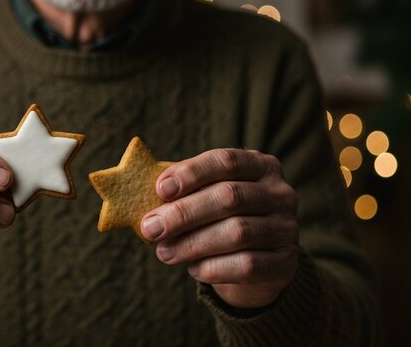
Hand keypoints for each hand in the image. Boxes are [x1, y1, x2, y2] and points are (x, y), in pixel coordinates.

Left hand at [141, 149, 298, 308]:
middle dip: (183, 213)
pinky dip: (213, 268)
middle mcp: (281, 193)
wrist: (254, 264)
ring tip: (164, 252)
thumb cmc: (219, 220)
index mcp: (261, 165)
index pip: (226, 161)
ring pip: (237, 233)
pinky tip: (193, 269)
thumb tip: (143, 199)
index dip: (192, 173)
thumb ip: (182, 193)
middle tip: (150, 228)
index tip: (160, 189)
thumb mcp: (205, 198)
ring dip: (192, 243)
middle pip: (229, 197)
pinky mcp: (286, 263)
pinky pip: (247, 265)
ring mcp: (288, 228)